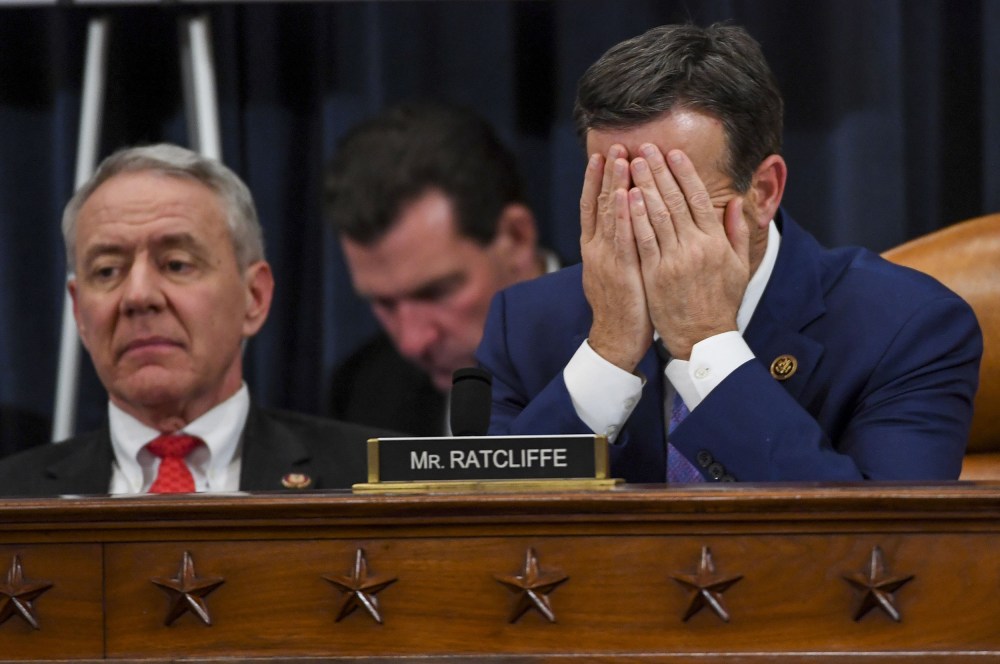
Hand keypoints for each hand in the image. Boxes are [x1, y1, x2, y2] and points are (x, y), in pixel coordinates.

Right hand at [579, 145, 652, 371]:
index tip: (603, 155)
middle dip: (606, 174)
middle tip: (613, 145)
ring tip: (619, 158)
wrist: (616, 339)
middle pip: (599, 203)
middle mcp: (596, 249)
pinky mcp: (620, 271)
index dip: (596, 180)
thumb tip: (629, 223)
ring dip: (613, 185)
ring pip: (608, 215)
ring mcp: (605, 259)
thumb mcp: (619, 270)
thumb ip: (621, 245)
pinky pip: (622, 238)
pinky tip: (627, 194)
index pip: (593, 206)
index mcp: (595, 248)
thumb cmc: (625, 306)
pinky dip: (623, 215)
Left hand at [627, 145, 750, 359]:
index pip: (698, 198)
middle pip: (674, 200)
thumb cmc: (721, 302)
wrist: (703, 338)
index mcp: (716, 241)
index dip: (684, 173)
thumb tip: (737, 201)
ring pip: (657, 215)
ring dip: (644, 186)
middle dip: (659, 171)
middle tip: (645, 148)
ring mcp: (674, 260)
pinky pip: (644, 240)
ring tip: (632, 164)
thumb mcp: (739, 267)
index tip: (673, 152)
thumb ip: (737, 232)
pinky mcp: (656, 274)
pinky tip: (628, 197)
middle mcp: (696, 246)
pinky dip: (636, 216)